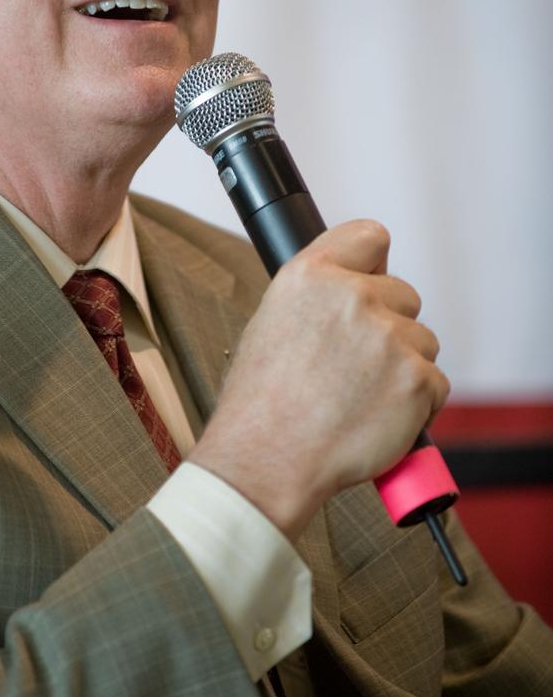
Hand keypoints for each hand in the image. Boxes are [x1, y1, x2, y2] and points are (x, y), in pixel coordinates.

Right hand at [189, 220, 449, 539]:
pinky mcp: (417, 379)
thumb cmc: (261, 402)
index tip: (371, 281)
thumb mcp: (272, 321)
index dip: (373, 264)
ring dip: (403, 367)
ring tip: (359, 399)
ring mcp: (389, 337)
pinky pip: (435, 383)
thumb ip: (319, 296)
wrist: (267, 460)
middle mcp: (353, 296)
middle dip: (390, 327)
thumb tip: (357, 288)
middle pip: (404, 295)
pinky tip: (376, 418)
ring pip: (422, 341)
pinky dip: (416, 404)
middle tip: (354, 367)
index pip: (370, 237)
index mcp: (311, 274)